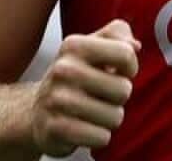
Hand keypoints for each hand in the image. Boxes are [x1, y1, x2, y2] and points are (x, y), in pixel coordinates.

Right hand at [33, 19, 141, 156]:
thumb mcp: (94, 46)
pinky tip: (85, 128)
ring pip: (115, 117)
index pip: (126, 54)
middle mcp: (63, 70)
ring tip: (92, 112)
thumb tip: (134, 45)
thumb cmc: (77, 75)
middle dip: (118, 97)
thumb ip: (118, 34)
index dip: (130, 67)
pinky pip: (101, 137)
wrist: (37, 111)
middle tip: (101, 95)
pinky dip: (99, 136)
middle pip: (124, 89)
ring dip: (109, 118)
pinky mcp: (55, 129)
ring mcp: (57, 100)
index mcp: (74, 45)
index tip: (117, 71)